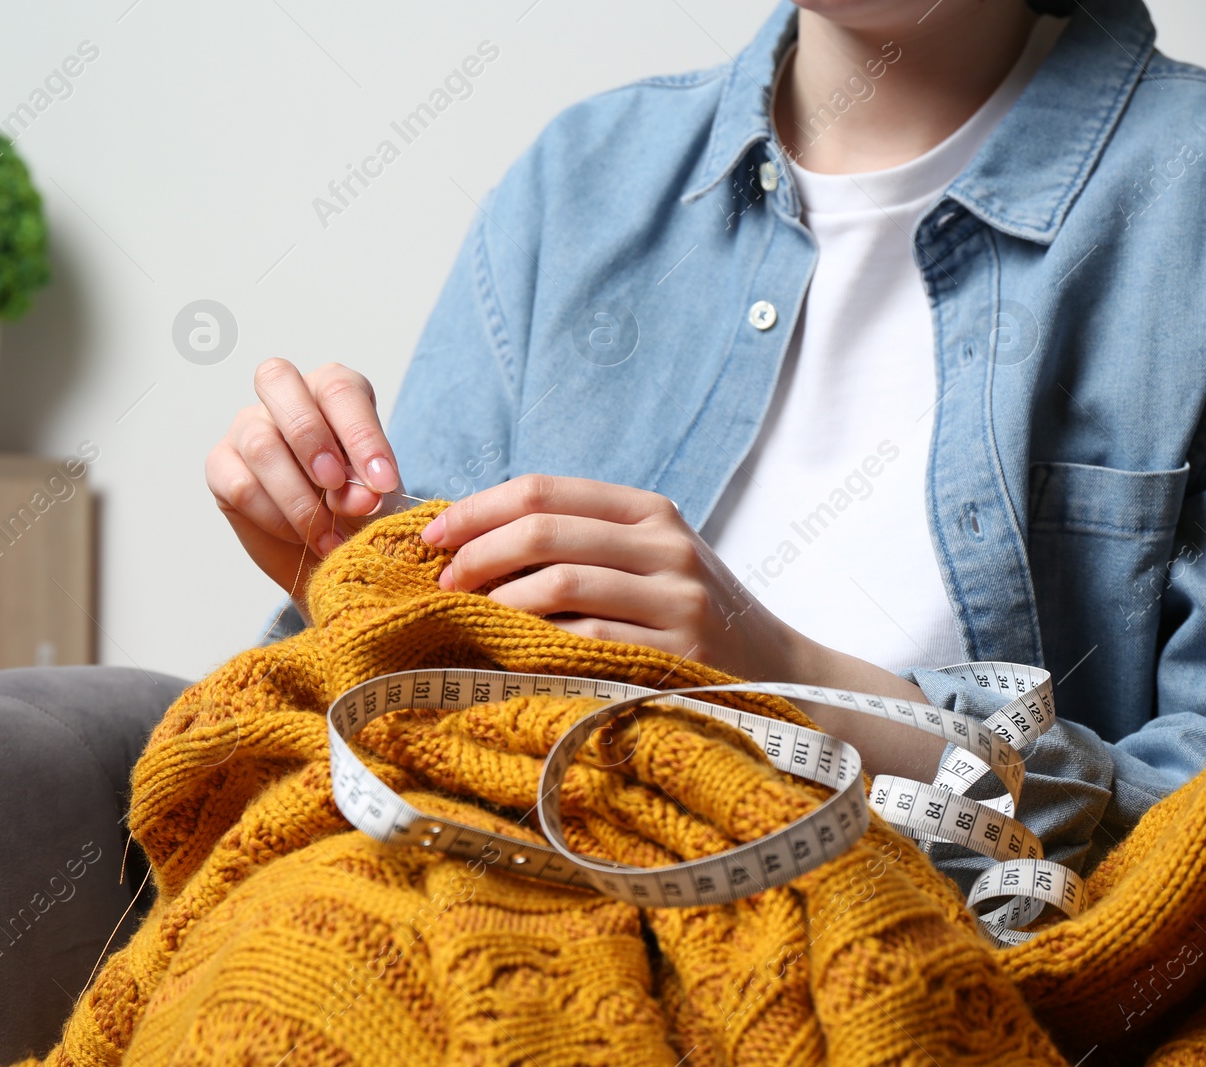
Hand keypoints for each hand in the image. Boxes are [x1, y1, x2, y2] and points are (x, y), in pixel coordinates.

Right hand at [205, 359, 401, 618]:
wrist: (328, 550)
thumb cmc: (355, 508)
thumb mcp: (373, 499)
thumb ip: (368, 491)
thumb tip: (360, 497)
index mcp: (330, 390)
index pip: (339, 390)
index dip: (362, 436)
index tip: (383, 483)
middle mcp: (284, 398)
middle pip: (277, 380)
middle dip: (310, 438)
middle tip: (336, 484)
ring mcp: (246, 428)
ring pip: (260, 445)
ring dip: (298, 498)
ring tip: (327, 536)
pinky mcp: (221, 467)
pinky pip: (241, 487)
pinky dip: (276, 519)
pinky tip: (299, 537)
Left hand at [420, 473, 793, 678]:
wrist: (777, 670)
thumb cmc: (685, 615)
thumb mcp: (645, 560)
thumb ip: (579, 543)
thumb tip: (470, 542)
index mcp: (648, 510)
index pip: (545, 490)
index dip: (478, 509)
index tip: (435, 537)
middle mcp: (665, 544)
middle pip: (544, 531)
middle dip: (478, 554)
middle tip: (445, 582)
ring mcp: (676, 597)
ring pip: (560, 583)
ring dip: (500, 602)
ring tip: (472, 618)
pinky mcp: (679, 651)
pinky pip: (587, 640)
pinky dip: (538, 644)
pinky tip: (513, 652)